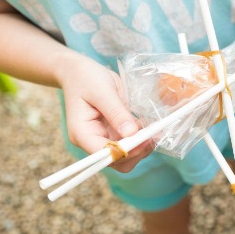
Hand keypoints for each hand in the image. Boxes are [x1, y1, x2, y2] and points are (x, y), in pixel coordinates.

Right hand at [58, 54, 153, 171]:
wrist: (79, 72)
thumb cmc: (86, 78)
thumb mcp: (103, 91)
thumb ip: (117, 112)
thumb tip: (131, 133)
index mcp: (82, 134)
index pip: (103, 155)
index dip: (126, 151)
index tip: (145, 138)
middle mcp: (91, 141)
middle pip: (116, 161)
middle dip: (137, 151)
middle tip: (155, 134)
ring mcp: (102, 139)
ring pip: (125, 157)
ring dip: (142, 147)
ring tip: (155, 130)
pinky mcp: (112, 134)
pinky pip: (129, 145)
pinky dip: (142, 140)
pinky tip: (150, 128)